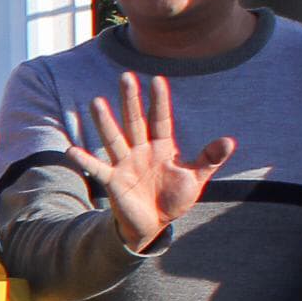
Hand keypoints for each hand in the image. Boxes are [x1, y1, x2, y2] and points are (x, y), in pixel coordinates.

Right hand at [65, 73, 233, 251]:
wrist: (154, 223)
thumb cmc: (175, 197)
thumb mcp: (196, 178)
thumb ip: (209, 159)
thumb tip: (229, 141)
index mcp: (162, 147)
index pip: (160, 119)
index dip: (159, 101)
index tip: (157, 79)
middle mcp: (141, 151)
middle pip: (134, 121)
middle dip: (130, 100)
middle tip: (125, 76)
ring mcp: (125, 164)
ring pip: (114, 139)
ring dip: (105, 122)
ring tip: (96, 102)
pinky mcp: (114, 181)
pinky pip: (98, 169)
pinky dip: (85, 161)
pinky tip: (72, 151)